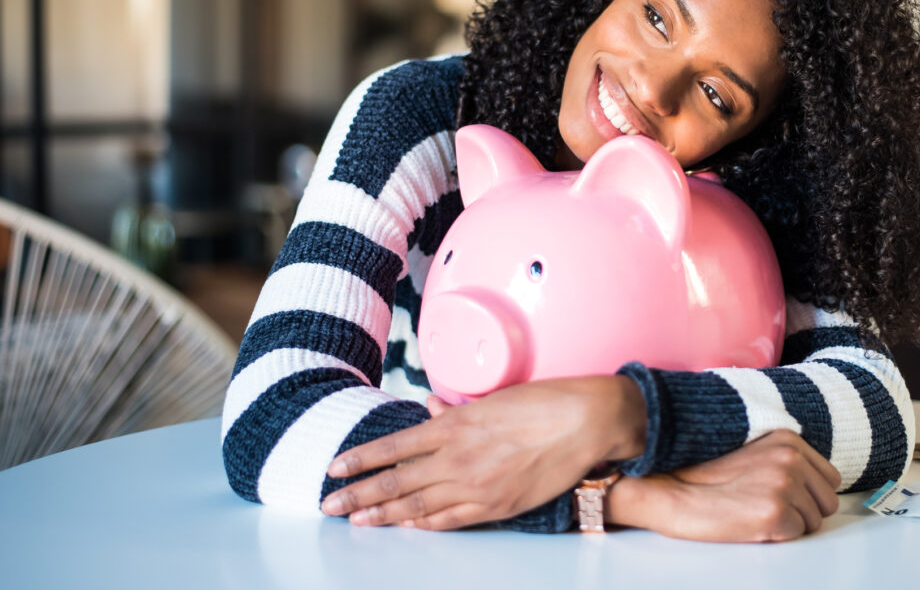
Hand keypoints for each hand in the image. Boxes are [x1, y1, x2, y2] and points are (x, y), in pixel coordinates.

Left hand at [320, 376, 645, 528]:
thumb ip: (455, 410)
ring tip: (357, 520)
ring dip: (383, 513)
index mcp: (454, 424)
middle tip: (328, 506)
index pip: (394, 445)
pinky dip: (426, 523)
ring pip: (418, 504)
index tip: (334, 469)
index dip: (361, 459)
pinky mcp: (497, 505)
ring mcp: (477, 484)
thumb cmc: (542, 402)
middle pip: (396, 480)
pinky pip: (451, 519)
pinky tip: (407, 525)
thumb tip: (428, 408)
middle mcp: (458, 456)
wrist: (585, 422)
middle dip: (359, 494)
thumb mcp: (492, 399)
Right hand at [609, 430, 839, 541]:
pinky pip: (797, 535)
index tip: (788, 497)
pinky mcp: (776, 513)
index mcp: (788, 439)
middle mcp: (791, 458)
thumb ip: (785, 459)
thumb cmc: (705, 474)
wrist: (672, 488)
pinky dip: (778, 535)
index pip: (829, 477)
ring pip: (815, 521)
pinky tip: (751, 523)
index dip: (810, 493)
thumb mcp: (753, 451)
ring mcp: (785, 485)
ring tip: (756, 513)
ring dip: (791, 524)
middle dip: (805, 511)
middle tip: (770, 509)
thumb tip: (812, 483)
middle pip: (827, 501)